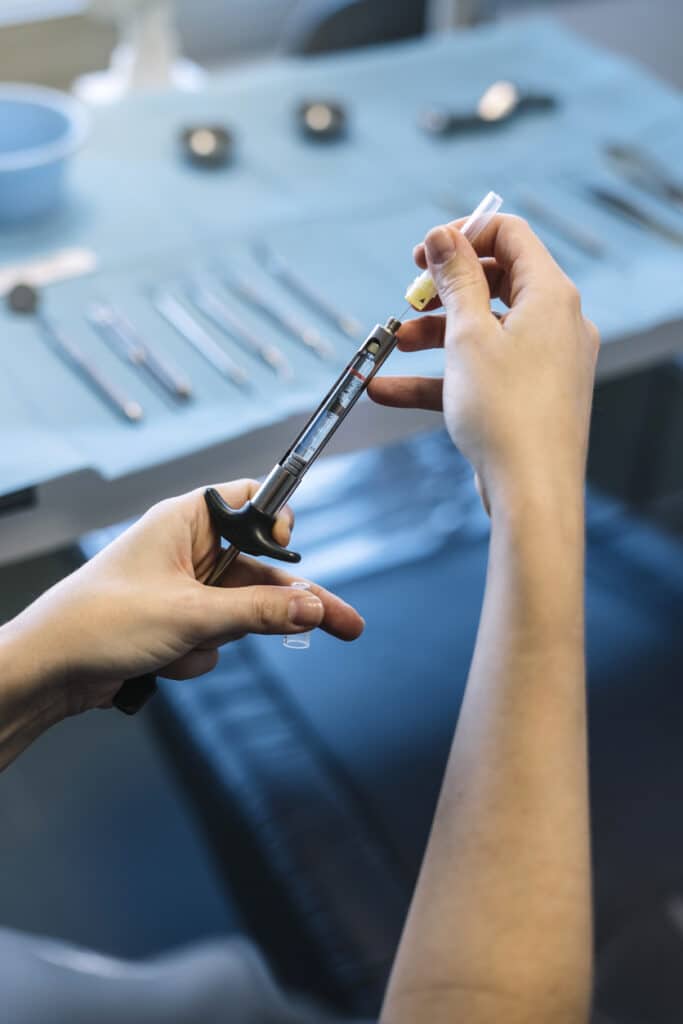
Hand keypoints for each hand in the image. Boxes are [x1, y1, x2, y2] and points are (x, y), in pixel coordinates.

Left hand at [5, 480, 363, 715]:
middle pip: (259, 568)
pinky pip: (217, 636)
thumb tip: (313, 607)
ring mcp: (183, 589)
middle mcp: (187, 550)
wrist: (49, 673)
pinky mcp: (178, 623)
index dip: (277, 524)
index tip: (289, 549)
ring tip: (179, 649)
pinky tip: (164, 662)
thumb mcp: (190, 615)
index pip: (251, 501)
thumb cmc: (99, 622)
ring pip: (241, 610)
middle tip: (344, 624)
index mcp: (185, 522)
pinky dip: (198, 654)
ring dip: (221, 637)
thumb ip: (258, 611)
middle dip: (285, 604)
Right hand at [369, 215, 599, 514]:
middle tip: (408, 299)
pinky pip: (481, 374)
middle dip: (442, 290)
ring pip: (483, 331)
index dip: (463, 236)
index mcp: (551, 296)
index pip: (511, 236)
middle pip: (495, 282)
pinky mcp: (528, 398)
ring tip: (392, 344)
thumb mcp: (467, 335)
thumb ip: (455, 281)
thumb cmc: (507, 412)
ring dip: (433, 335)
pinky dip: (439, 377)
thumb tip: (443, 236)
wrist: (531, 492)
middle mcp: (555, 324)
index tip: (422, 254)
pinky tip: (388, 390)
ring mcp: (544, 363)